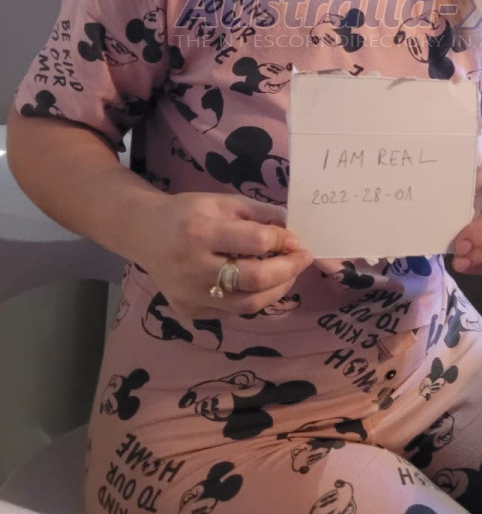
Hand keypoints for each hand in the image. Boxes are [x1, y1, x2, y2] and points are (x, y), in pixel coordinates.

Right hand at [133, 191, 313, 320]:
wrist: (144, 233)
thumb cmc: (188, 213)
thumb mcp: (222, 201)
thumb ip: (258, 213)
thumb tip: (292, 229)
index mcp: (200, 232)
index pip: (255, 241)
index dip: (282, 240)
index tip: (296, 239)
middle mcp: (192, 268)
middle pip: (254, 279)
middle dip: (288, 270)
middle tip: (304, 259)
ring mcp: (189, 295)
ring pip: (247, 304)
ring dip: (277, 289)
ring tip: (290, 274)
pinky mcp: (188, 311)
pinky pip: (232, 311)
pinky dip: (254, 298)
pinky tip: (262, 284)